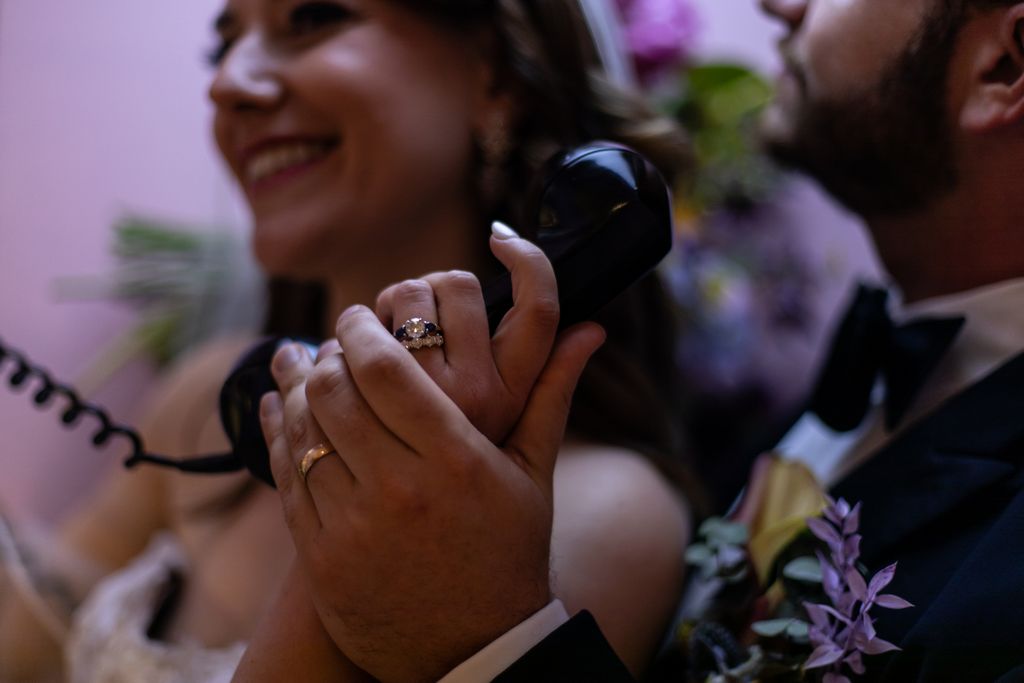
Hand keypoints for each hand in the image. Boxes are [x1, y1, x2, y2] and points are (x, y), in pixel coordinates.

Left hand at [260, 234, 604, 682]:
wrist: (475, 648)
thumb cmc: (510, 552)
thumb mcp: (532, 474)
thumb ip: (551, 394)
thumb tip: (591, 328)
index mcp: (456, 460)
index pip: (386, 369)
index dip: (362, 331)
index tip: (361, 317)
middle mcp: (401, 489)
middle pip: (336, 390)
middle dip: (327, 352)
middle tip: (334, 340)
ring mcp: (355, 526)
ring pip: (303, 429)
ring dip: (298, 386)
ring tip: (306, 366)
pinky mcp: (321, 557)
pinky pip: (285, 475)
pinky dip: (279, 431)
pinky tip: (283, 407)